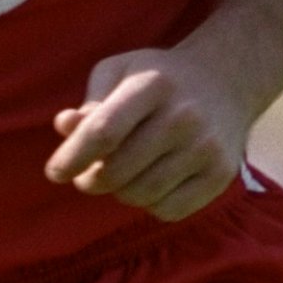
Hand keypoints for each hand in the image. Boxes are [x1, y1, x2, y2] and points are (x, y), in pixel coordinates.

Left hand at [45, 46, 248, 221]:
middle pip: (118, 171)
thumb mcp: (121, 71)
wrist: (227, 79)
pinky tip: (152, 183)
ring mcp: (206, 147)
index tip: (55, 172)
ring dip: (120, 193)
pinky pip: (169, 210)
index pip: (103, 132)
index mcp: (153, 84)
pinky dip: (150, 205)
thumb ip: (91, 101)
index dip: (72, 158)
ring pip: (141, 195)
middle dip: (91, 180)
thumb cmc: (159, 79)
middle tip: (88, 176)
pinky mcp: (221, 174)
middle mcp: (183, 116)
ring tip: (122, 175)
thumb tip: (65, 127)